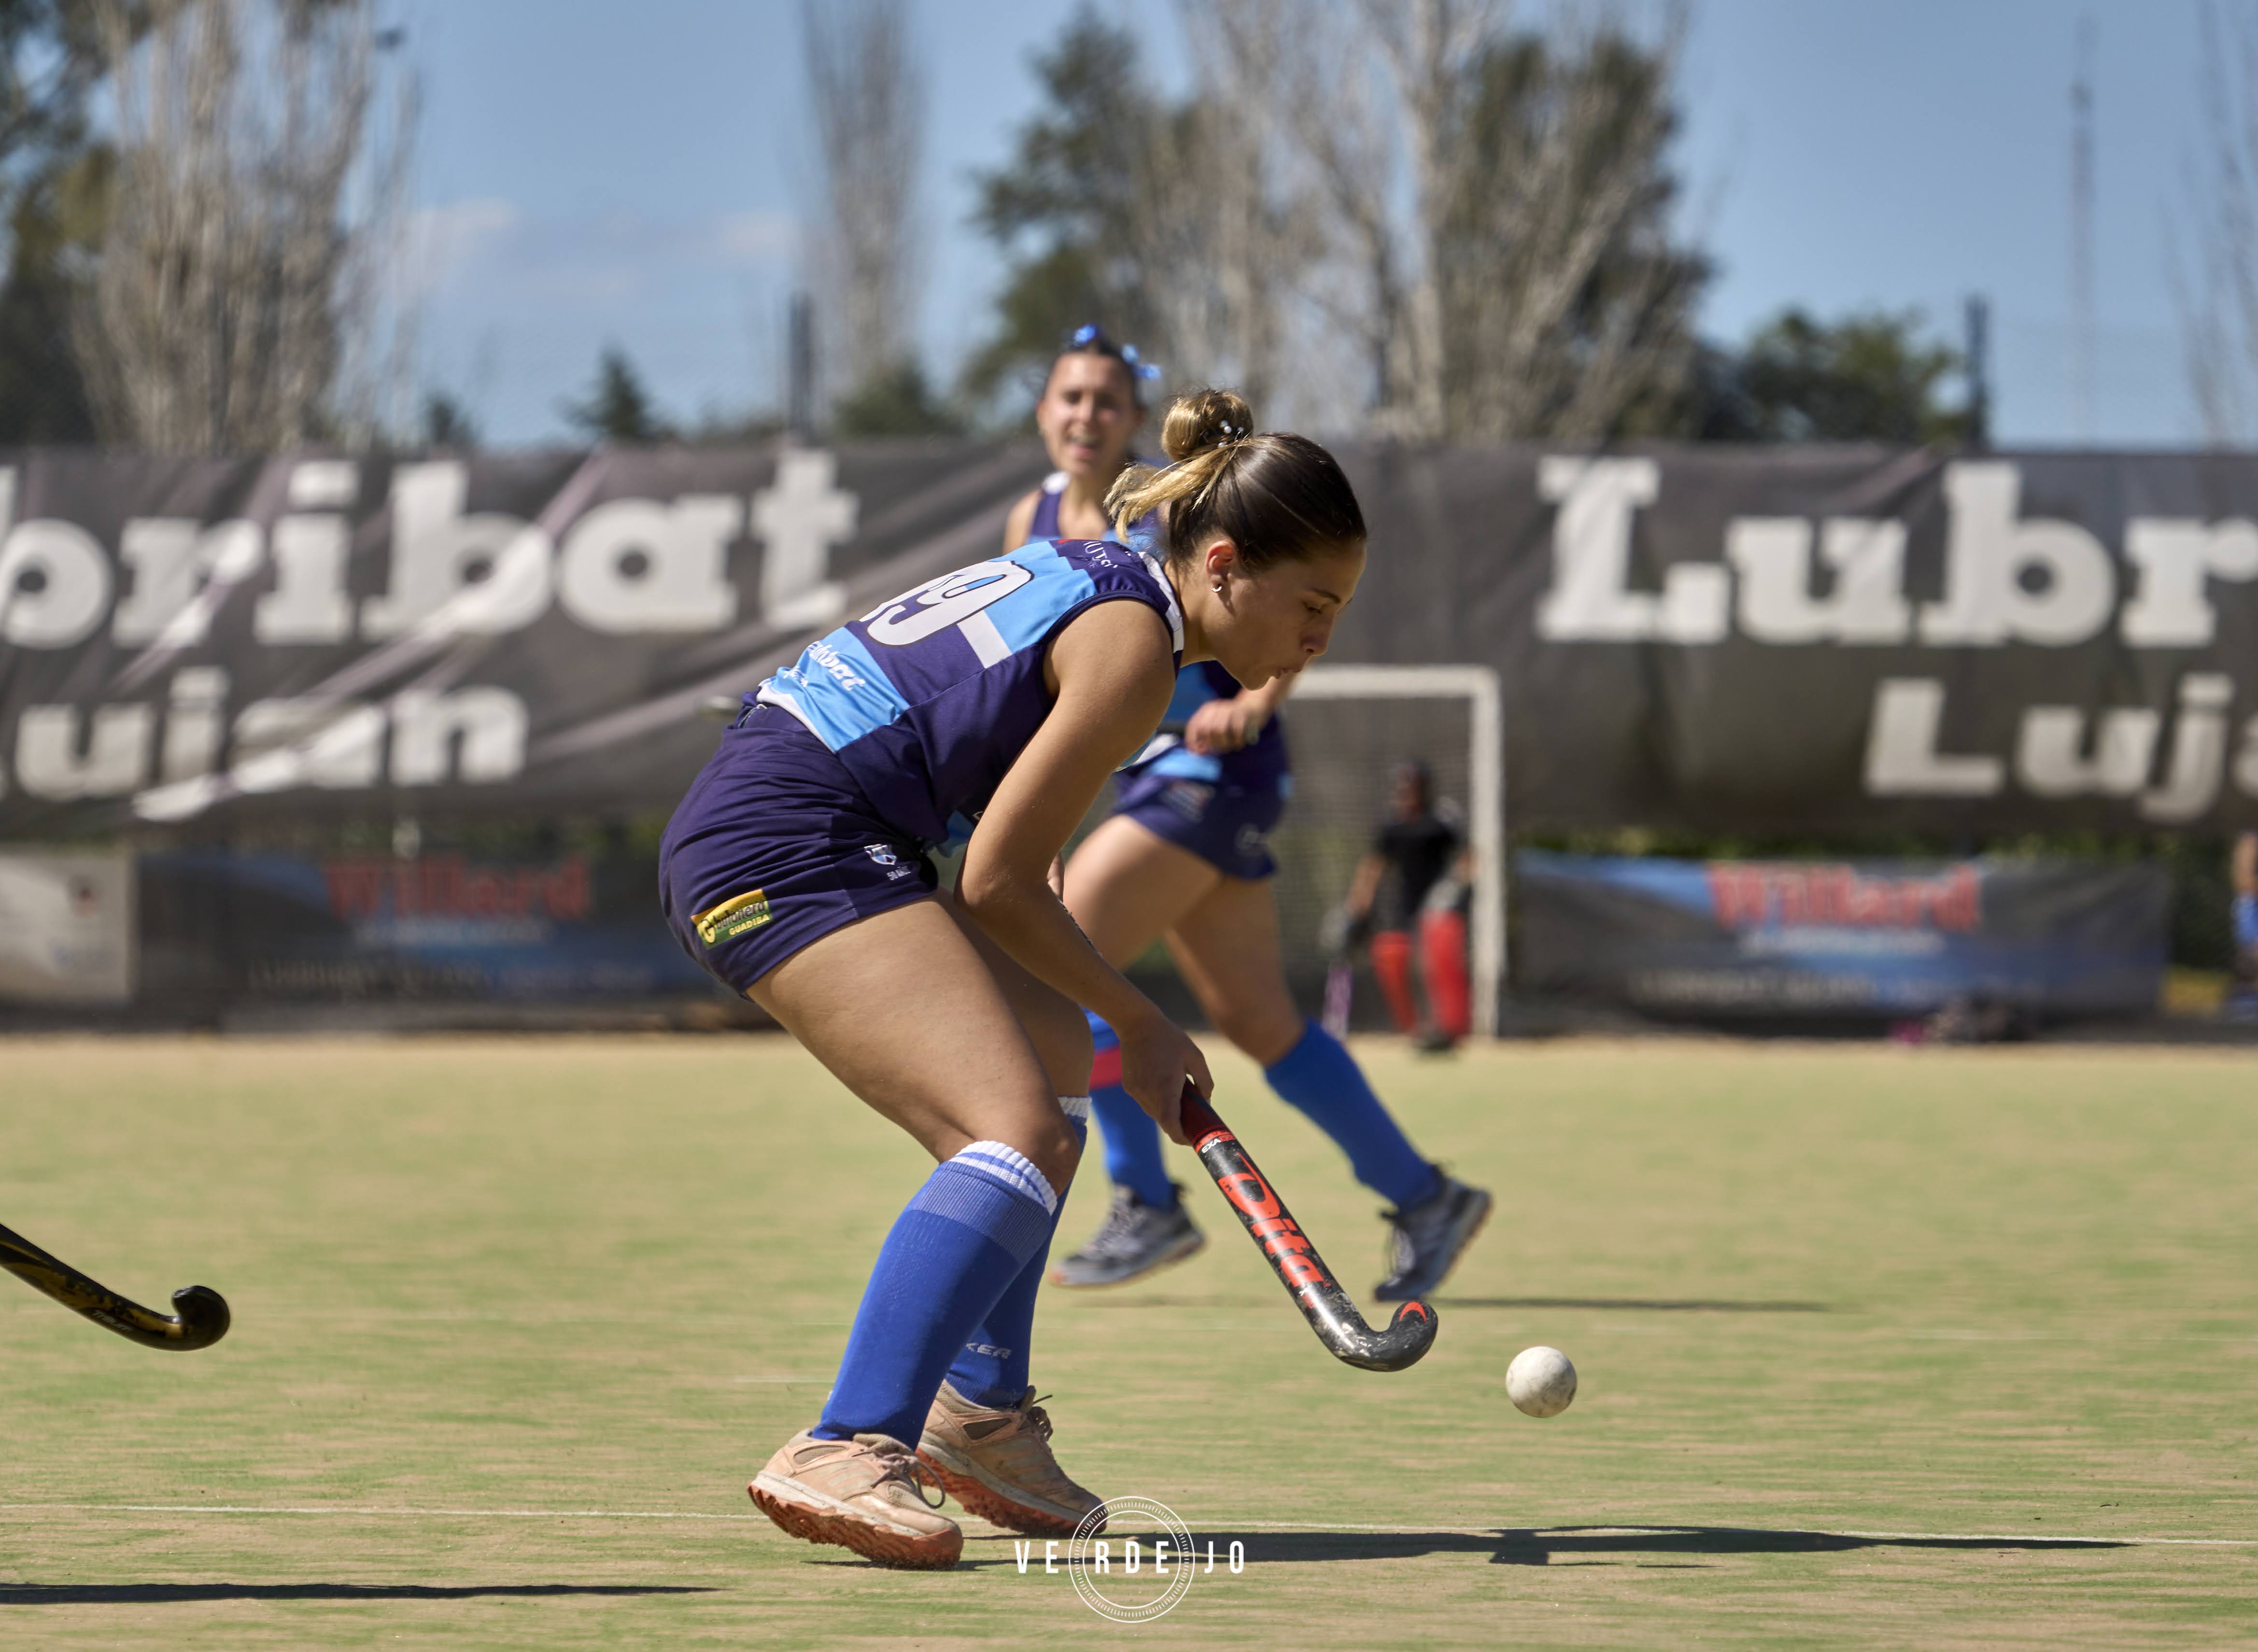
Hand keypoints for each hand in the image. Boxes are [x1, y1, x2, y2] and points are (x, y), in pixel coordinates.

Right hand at [1115, 1007, 1211, 1144]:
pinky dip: (1156, 1100)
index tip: (1192, 1138)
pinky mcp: (1129, 1087)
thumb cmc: (1169, 1038)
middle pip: (1164, 1121)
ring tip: (1178, 1094)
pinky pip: (1145, 1102)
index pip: (1171, 1126)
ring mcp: (1136, 1092)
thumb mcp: (1195, 1057)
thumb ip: (1204, 1081)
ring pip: (1154, 1113)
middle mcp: (1148, 1095)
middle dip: (1178, 1123)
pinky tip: (1163, 1082)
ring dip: (1167, 1110)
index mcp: (1166, 1089)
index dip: (1182, 1137)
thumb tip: (1206, 1100)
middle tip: (1193, 1115)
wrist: (1136, 1023)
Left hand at [1184, 695, 1267, 754]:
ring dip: (1224, 744)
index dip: (1192, 740)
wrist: (1253, 709)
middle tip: (1218, 750)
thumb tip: (1196, 752)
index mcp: (1207, 709)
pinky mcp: (1243, 714)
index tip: (1196, 751)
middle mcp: (1216, 707)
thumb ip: (1205, 741)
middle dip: (1211, 744)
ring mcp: (1229, 709)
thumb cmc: (1232, 724)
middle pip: (1206, 729)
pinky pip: (1236, 732)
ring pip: (1219, 730)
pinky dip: (1237, 741)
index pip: (1193, 726)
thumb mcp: (1216, 729)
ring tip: (1230, 747)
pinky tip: (1239, 743)